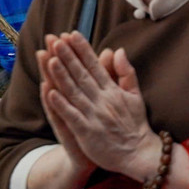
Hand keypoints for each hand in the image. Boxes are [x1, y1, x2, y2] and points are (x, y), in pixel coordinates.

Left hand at [40, 32, 160, 181]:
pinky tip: (49, 92)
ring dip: (61, 75)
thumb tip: (117, 50)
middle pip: (81, 75)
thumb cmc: (135, 125)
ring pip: (74, 92)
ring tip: (49, 58)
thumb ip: (126, 72)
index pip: (95, 65)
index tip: (72, 34)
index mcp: (113, 91)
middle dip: (68, 56)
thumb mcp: (136, 95)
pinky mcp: (87, 132)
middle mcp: (102, 100)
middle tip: (55, 39)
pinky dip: (61, 104)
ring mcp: (94, 116)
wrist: (139, 154)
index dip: (83, 50)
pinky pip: (71, 116)